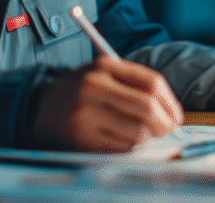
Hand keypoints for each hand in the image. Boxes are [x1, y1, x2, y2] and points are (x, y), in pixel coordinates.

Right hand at [30, 55, 183, 151]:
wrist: (39, 106)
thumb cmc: (81, 91)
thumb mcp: (103, 73)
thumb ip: (134, 84)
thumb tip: (171, 111)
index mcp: (104, 66)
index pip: (152, 82)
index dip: (171, 102)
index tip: (175, 114)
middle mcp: (94, 86)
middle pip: (148, 107)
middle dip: (165, 123)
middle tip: (167, 129)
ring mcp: (86, 113)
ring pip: (137, 131)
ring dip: (147, 137)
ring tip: (142, 134)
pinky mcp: (82, 137)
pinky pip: (121, 147)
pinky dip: (129, 146)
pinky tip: (122, 139)